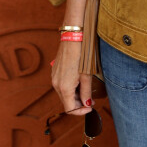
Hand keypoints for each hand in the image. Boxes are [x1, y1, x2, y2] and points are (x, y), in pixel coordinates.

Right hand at [50, 0, 95, 114]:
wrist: (74, 34)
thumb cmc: (82, 52)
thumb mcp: (87, 73)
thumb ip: (86, 91)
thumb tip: (87, 104)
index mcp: (63, 86)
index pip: (70, 109)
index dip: (81, 112)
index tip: (91, 108)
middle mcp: (55, 84)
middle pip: (66, 102)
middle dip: (79, 104)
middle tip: (92, 100)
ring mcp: (54, 77)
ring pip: (64, 94)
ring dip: (75, 95)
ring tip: (88, 91)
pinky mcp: (55, 70)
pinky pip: (62, 85)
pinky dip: (71, 87)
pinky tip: (80, 81)